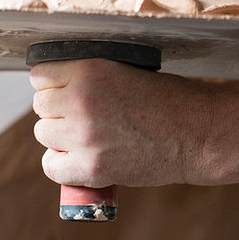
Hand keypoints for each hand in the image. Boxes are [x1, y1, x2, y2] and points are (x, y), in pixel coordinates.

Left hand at [30, 59, 215, 187]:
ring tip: (85, 135)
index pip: (40, 75)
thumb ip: (91, 77)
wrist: (197, 134)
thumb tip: (60, 86)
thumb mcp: (127, 71)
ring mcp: (84, 137)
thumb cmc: (170, 100)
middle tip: (80, 114)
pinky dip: (61, 164)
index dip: (52, 83)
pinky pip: (52, 166)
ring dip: (59, 135)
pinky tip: (78, 158)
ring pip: (43, 134)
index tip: (63, 90)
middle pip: (41, 105)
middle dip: (57, 109)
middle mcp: (81, 101)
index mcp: (90, 70)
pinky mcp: (91, 168)